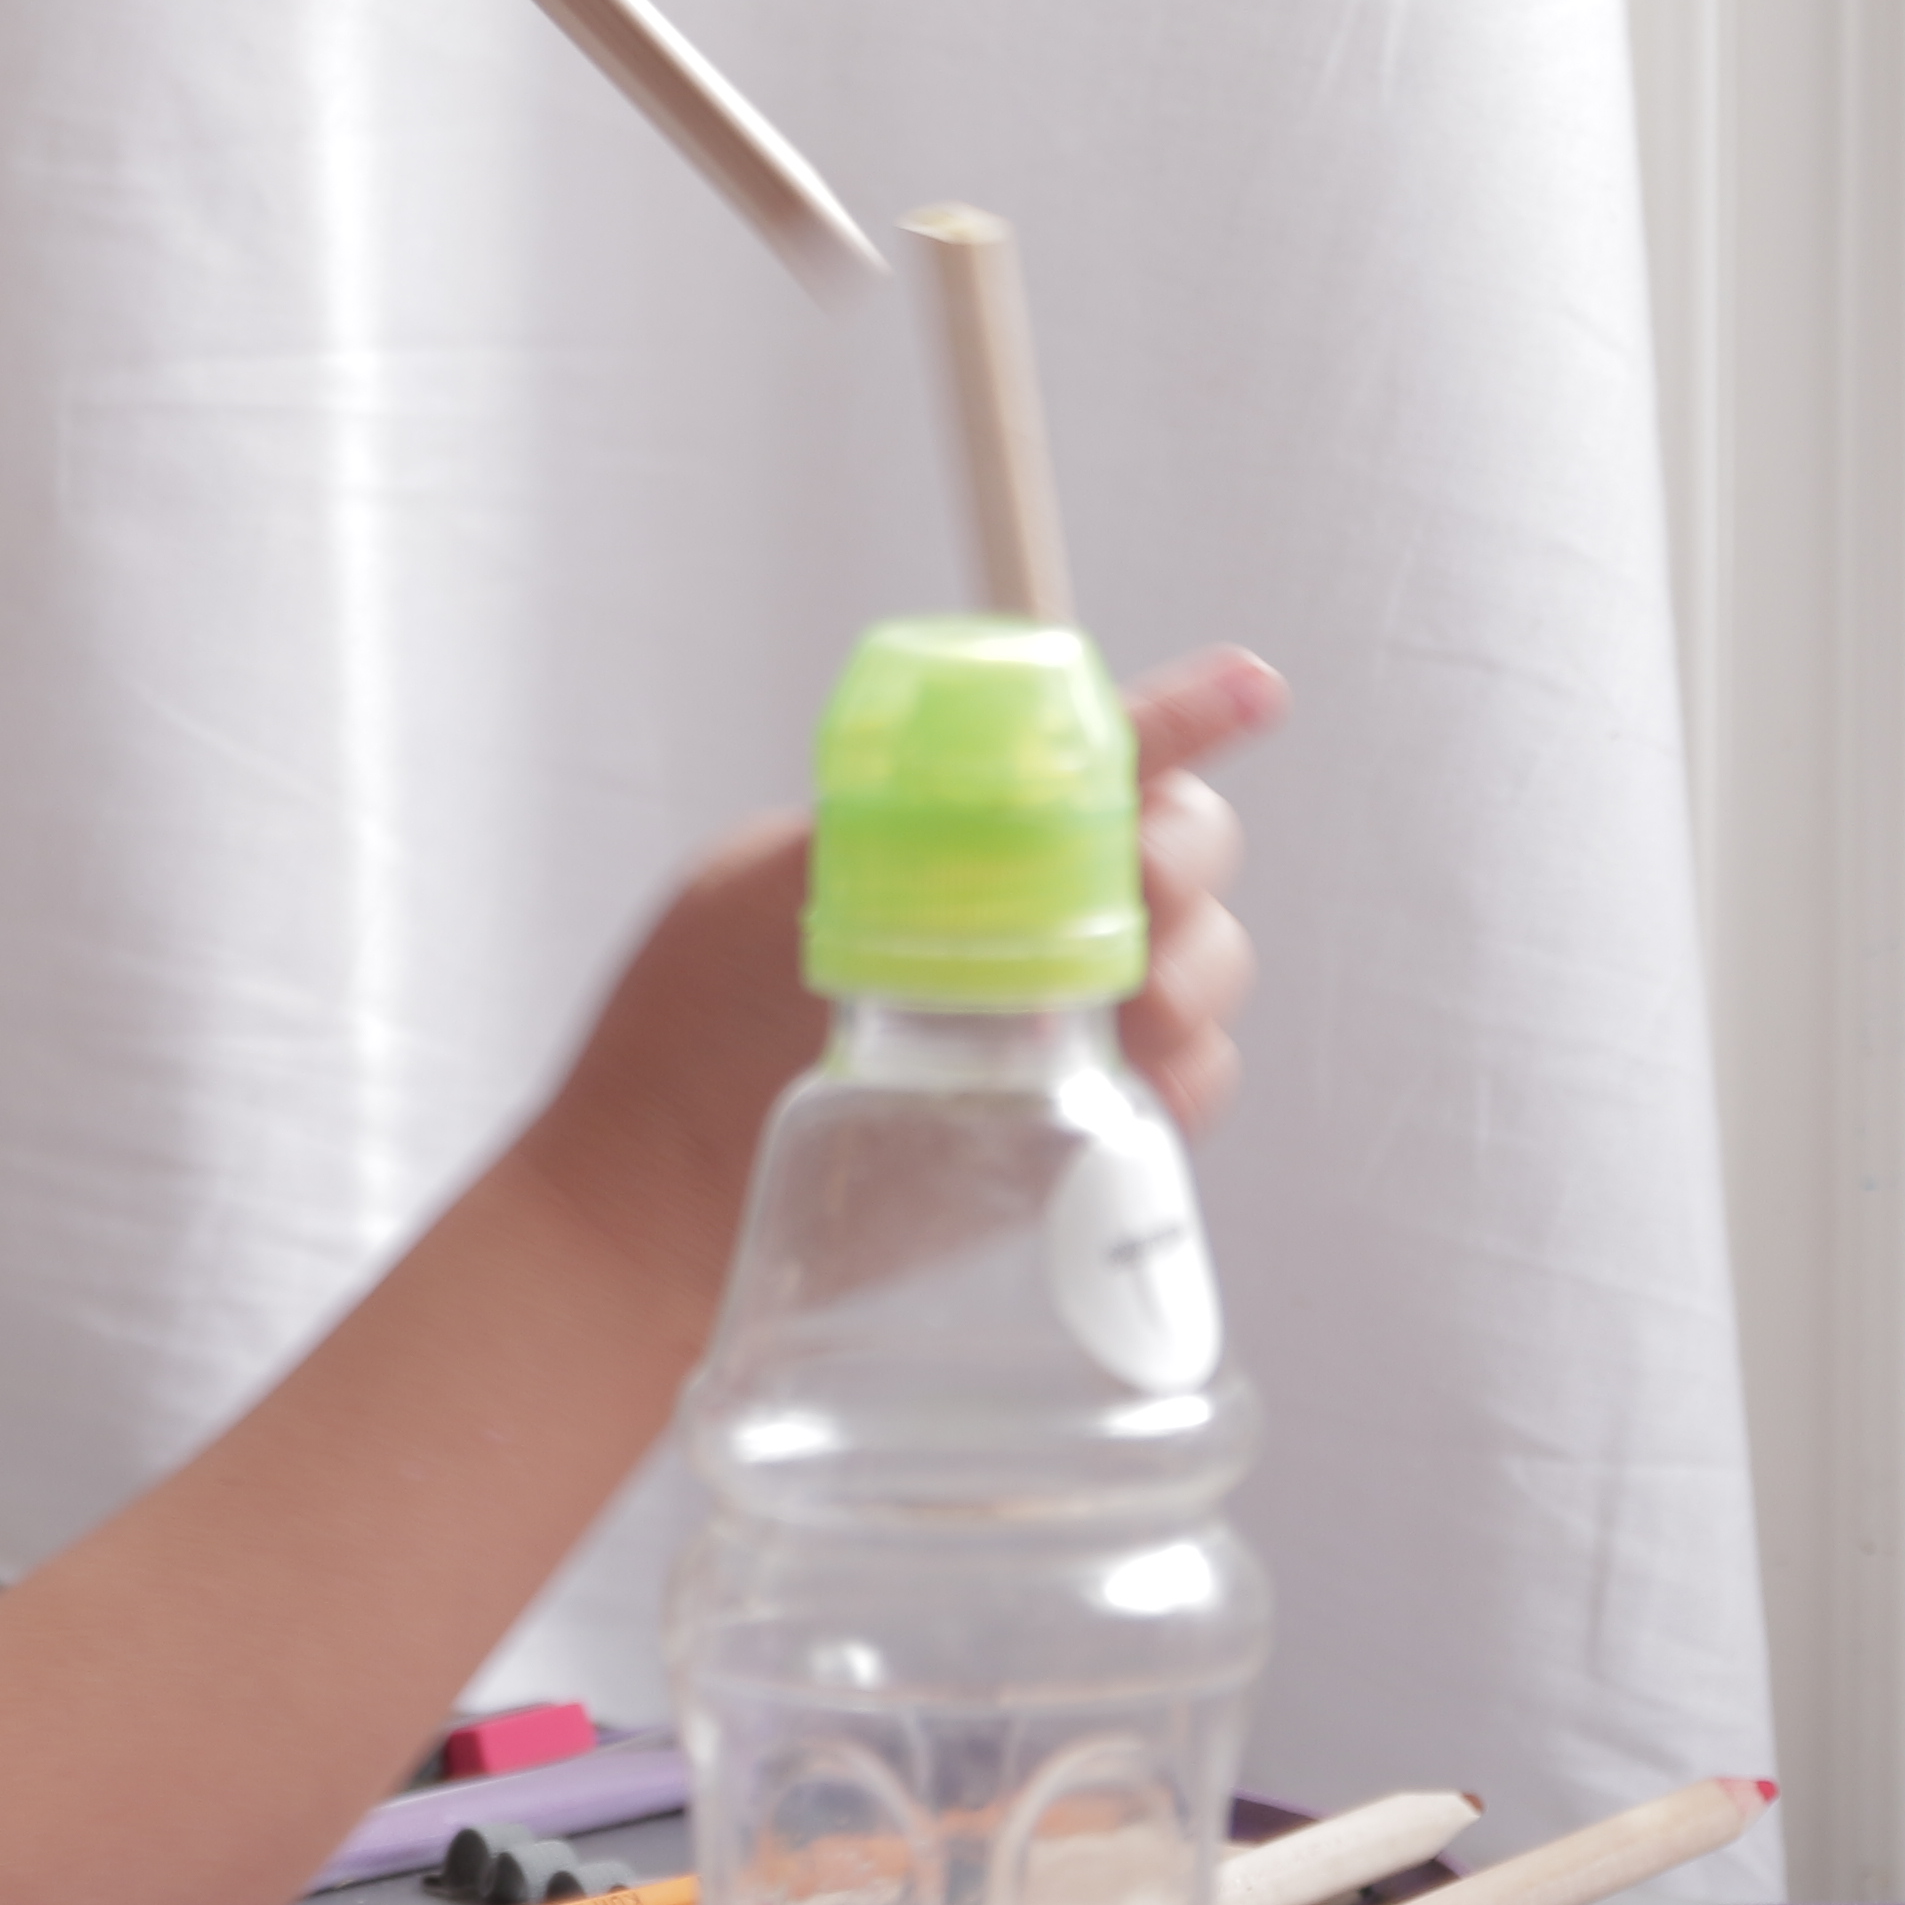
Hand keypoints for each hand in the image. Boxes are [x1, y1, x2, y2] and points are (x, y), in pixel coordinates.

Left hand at [516, 647, 1285, 1298]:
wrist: (656, 1213)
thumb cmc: (674, 1048)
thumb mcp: (750, 900)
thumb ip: (866, 830)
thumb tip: (976, 776)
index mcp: (953, 841)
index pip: (1090, 761)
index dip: (1181, 718)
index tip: (1248, 691)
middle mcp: (1025, 922)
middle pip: (1180, 853)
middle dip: (1188, 856)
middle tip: (1142, 885)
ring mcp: (1065, 1027)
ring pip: (1204, 966)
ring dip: (1197, 968)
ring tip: (1135, 1000)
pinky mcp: (1079, 1133)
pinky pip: (1188, 1087)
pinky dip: (1187, 1075)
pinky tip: (1139, 1077)